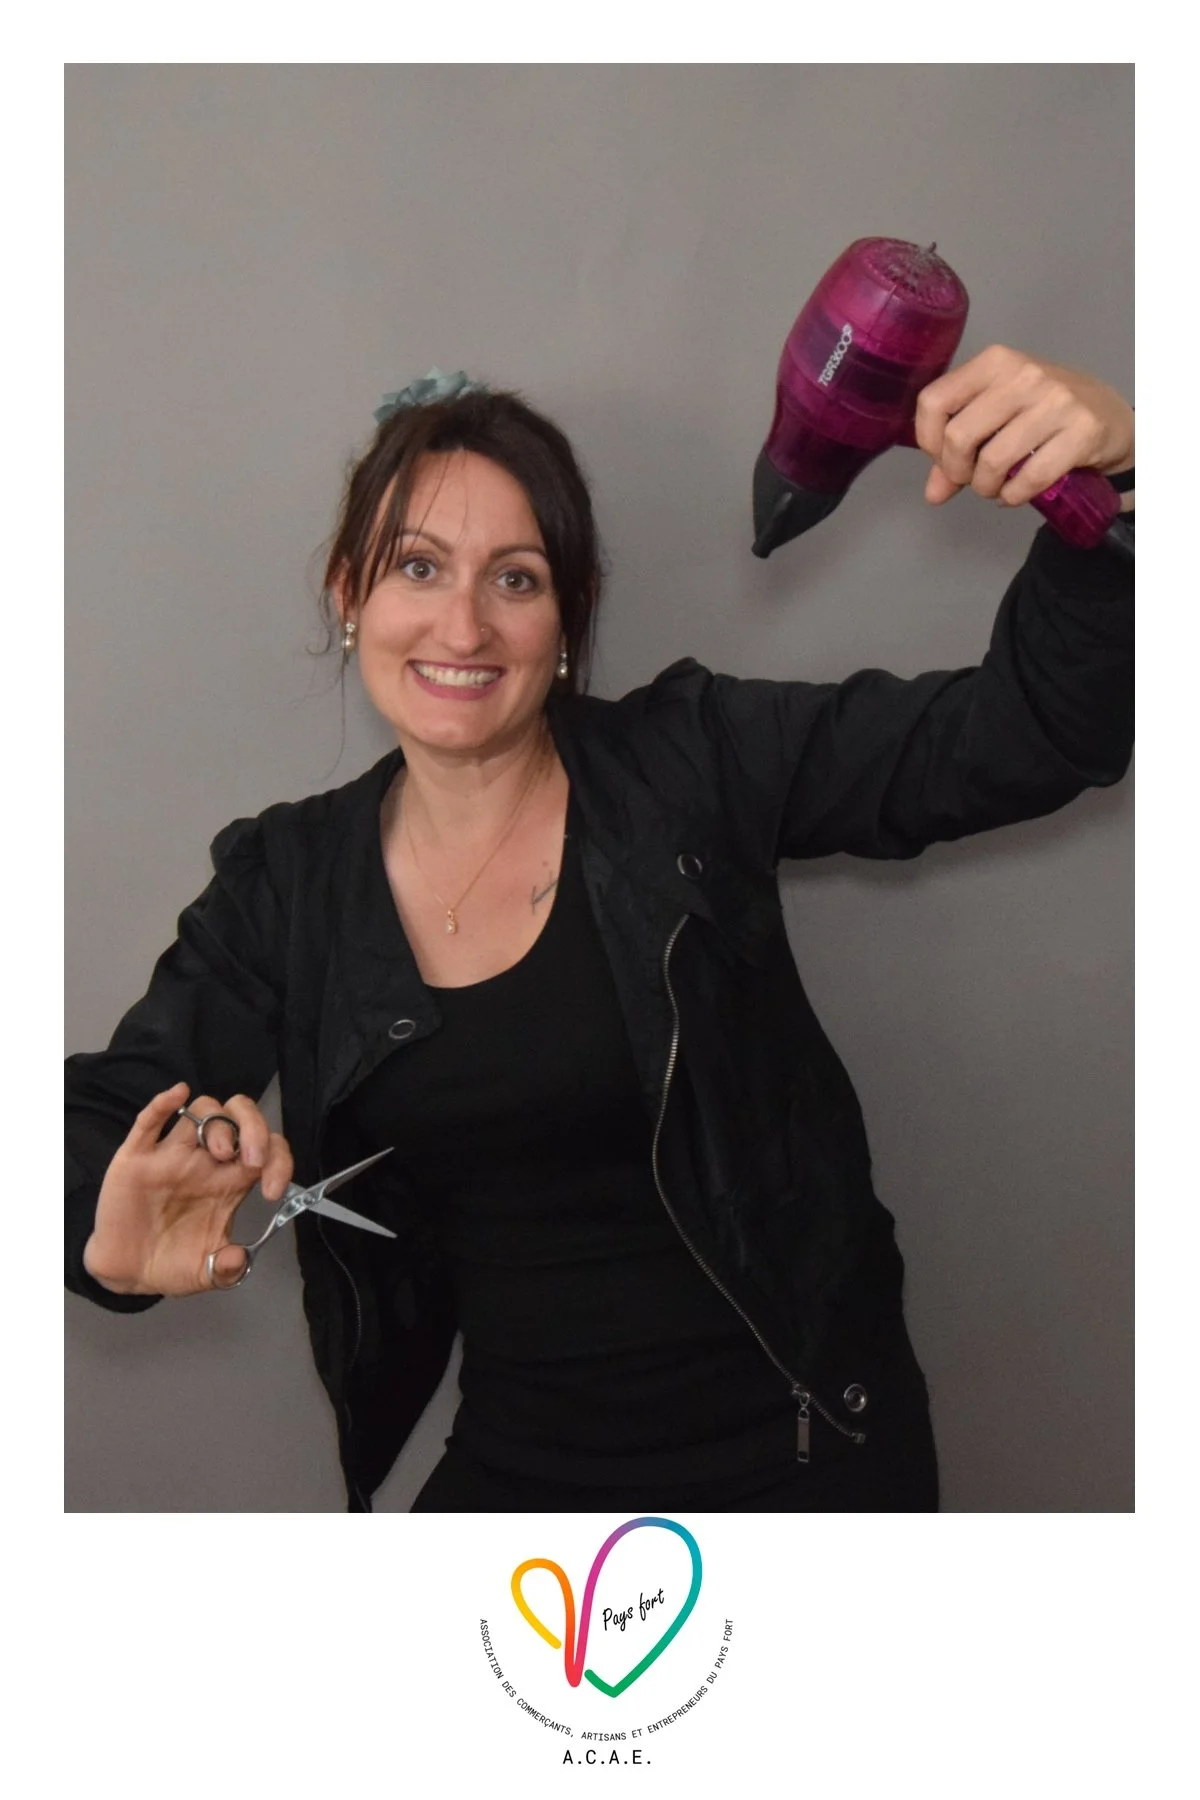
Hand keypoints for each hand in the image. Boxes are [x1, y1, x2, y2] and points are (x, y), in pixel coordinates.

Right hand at [83, 1082, 294, 1296]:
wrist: (126, 1272)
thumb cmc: (170, 1263)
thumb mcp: (205, 1274)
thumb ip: (225, 1269)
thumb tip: (239, 1260)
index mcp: (229, 1183)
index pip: (266, 1151)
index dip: (279, 1160)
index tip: (273, 1189)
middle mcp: (205, 1162)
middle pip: (237, 1118)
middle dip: (253, 1129)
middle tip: (252, 1159)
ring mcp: (171, 1156)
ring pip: (201, 1111)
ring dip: (216, 1123)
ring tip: (219, 1153)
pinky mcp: (137, 1158)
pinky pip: (149, 1121)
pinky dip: (163, 1103)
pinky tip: (178, 1095)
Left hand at [915, 346, 1133, 510]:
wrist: (1111, 417)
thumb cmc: (1044, 414)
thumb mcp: (999, 416)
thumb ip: (959, 449)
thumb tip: (933, 493)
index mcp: (995, 362)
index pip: (934, 402)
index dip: (929, 441)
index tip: (944, 457)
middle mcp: (1024, 374)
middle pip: (959, 436)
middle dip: (957, 471)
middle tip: (971, 478)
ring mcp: (1056, 400)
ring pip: (993, 461)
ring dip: (986, 488)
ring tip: (995, 487)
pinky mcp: (1082, 431)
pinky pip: (1030, 478)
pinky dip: (1014, 496)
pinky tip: (1015, 494)